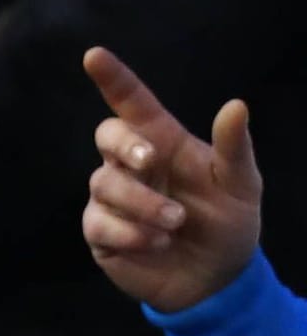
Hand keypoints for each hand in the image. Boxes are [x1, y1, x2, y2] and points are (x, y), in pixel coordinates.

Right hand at [81, 47, 261, 312]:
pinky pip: (101, 223)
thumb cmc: (227, 222)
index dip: (113, 79)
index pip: (132, 104)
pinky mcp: (100, 231)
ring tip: (174, 225)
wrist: (215, 279)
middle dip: (125, 146)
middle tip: (151, 162)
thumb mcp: (241, 185)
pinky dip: (131, 233)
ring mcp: (111, 198)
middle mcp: (131, 165)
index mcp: (163, 144)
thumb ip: (234, 148)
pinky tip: (156, 243)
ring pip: (106, 185)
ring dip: (143, 205)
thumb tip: (236, 104)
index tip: (94, 56)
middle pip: (107, 136)